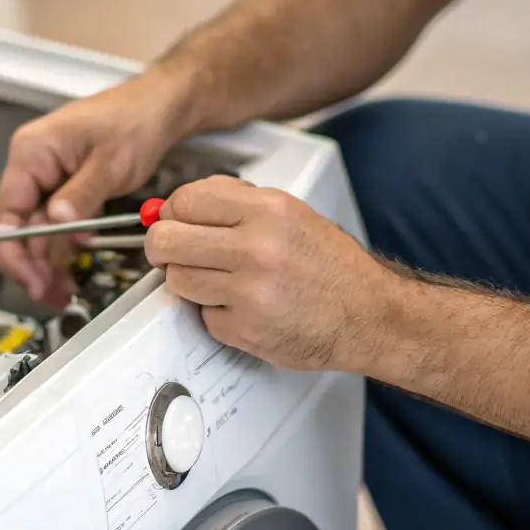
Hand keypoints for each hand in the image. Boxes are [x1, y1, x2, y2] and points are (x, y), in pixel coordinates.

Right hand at [0, 72, 189, 306]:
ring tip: (63, 292)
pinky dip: (64, 249)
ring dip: (48, 263)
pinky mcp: (66, 189)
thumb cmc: (135, 120)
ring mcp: (49, 178)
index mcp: (32, 152)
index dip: (16, 251)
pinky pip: (57, 225)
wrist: (161, 107)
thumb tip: (56, 223)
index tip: (34, 279)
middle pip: (19, 226)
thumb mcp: (110, 162)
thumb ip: (81, 195)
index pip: (8, 211)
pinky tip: (72, 270)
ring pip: (37, 231)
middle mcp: (33, 166)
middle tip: (52, 294)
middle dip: (33, 265)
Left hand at [144, 175, 389, 370]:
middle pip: (167, 241)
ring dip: (188, 281)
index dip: (171, 213)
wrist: (368, 315)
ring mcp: (249, 291)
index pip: (186, 201)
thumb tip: (182, 204)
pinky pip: (202, 316)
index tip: (173, 221)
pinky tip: (240, 307)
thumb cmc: (332, 267)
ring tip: (215, 280)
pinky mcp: (245, 328)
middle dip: (161, 247)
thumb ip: (236, 204)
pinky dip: (215, 313)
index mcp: (268, 211)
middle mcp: (256, 248)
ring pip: (177, 280)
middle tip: (171, 252)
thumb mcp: (291, 214)